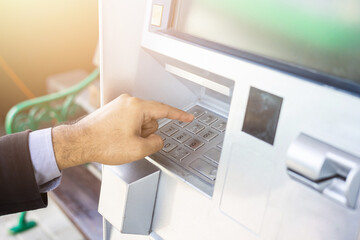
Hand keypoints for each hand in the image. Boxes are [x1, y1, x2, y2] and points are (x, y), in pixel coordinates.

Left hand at [52, 94, 193, 169]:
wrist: (79, 142)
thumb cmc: (103, 143)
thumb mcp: (138, 149)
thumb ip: (155, 143)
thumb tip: (157, 139)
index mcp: (137, 107)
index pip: (165, 110)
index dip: (179, 116)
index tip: (188, 117)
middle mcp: (129, 101)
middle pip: (151, 119)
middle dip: (146, 132)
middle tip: (132, 142)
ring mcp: (119, 104)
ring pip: (140, 121)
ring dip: (136, 132)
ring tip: (121, 140)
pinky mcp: (113, 110)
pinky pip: (130, 120)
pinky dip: (128, 130)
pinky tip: (117, 138)